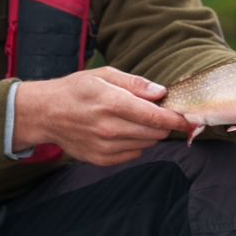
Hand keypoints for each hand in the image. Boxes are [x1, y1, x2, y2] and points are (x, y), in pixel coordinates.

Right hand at [12, 68, 192, 166]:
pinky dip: (136, 143)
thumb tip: (161, 92)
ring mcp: (104, 147)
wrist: (46, 113)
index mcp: (111, 102)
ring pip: (147, 144)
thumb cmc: (77, 89)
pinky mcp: (101, 160)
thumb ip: (136, 83)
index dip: (176, 119)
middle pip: (155, 133)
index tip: (189, 119)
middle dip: (164, 123)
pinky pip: (134, 153)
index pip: (154, 117)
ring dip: (150, 133)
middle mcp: (109, 128)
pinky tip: (123, 131)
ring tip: (135, 119)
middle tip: (160, 113)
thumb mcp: (104, 75)